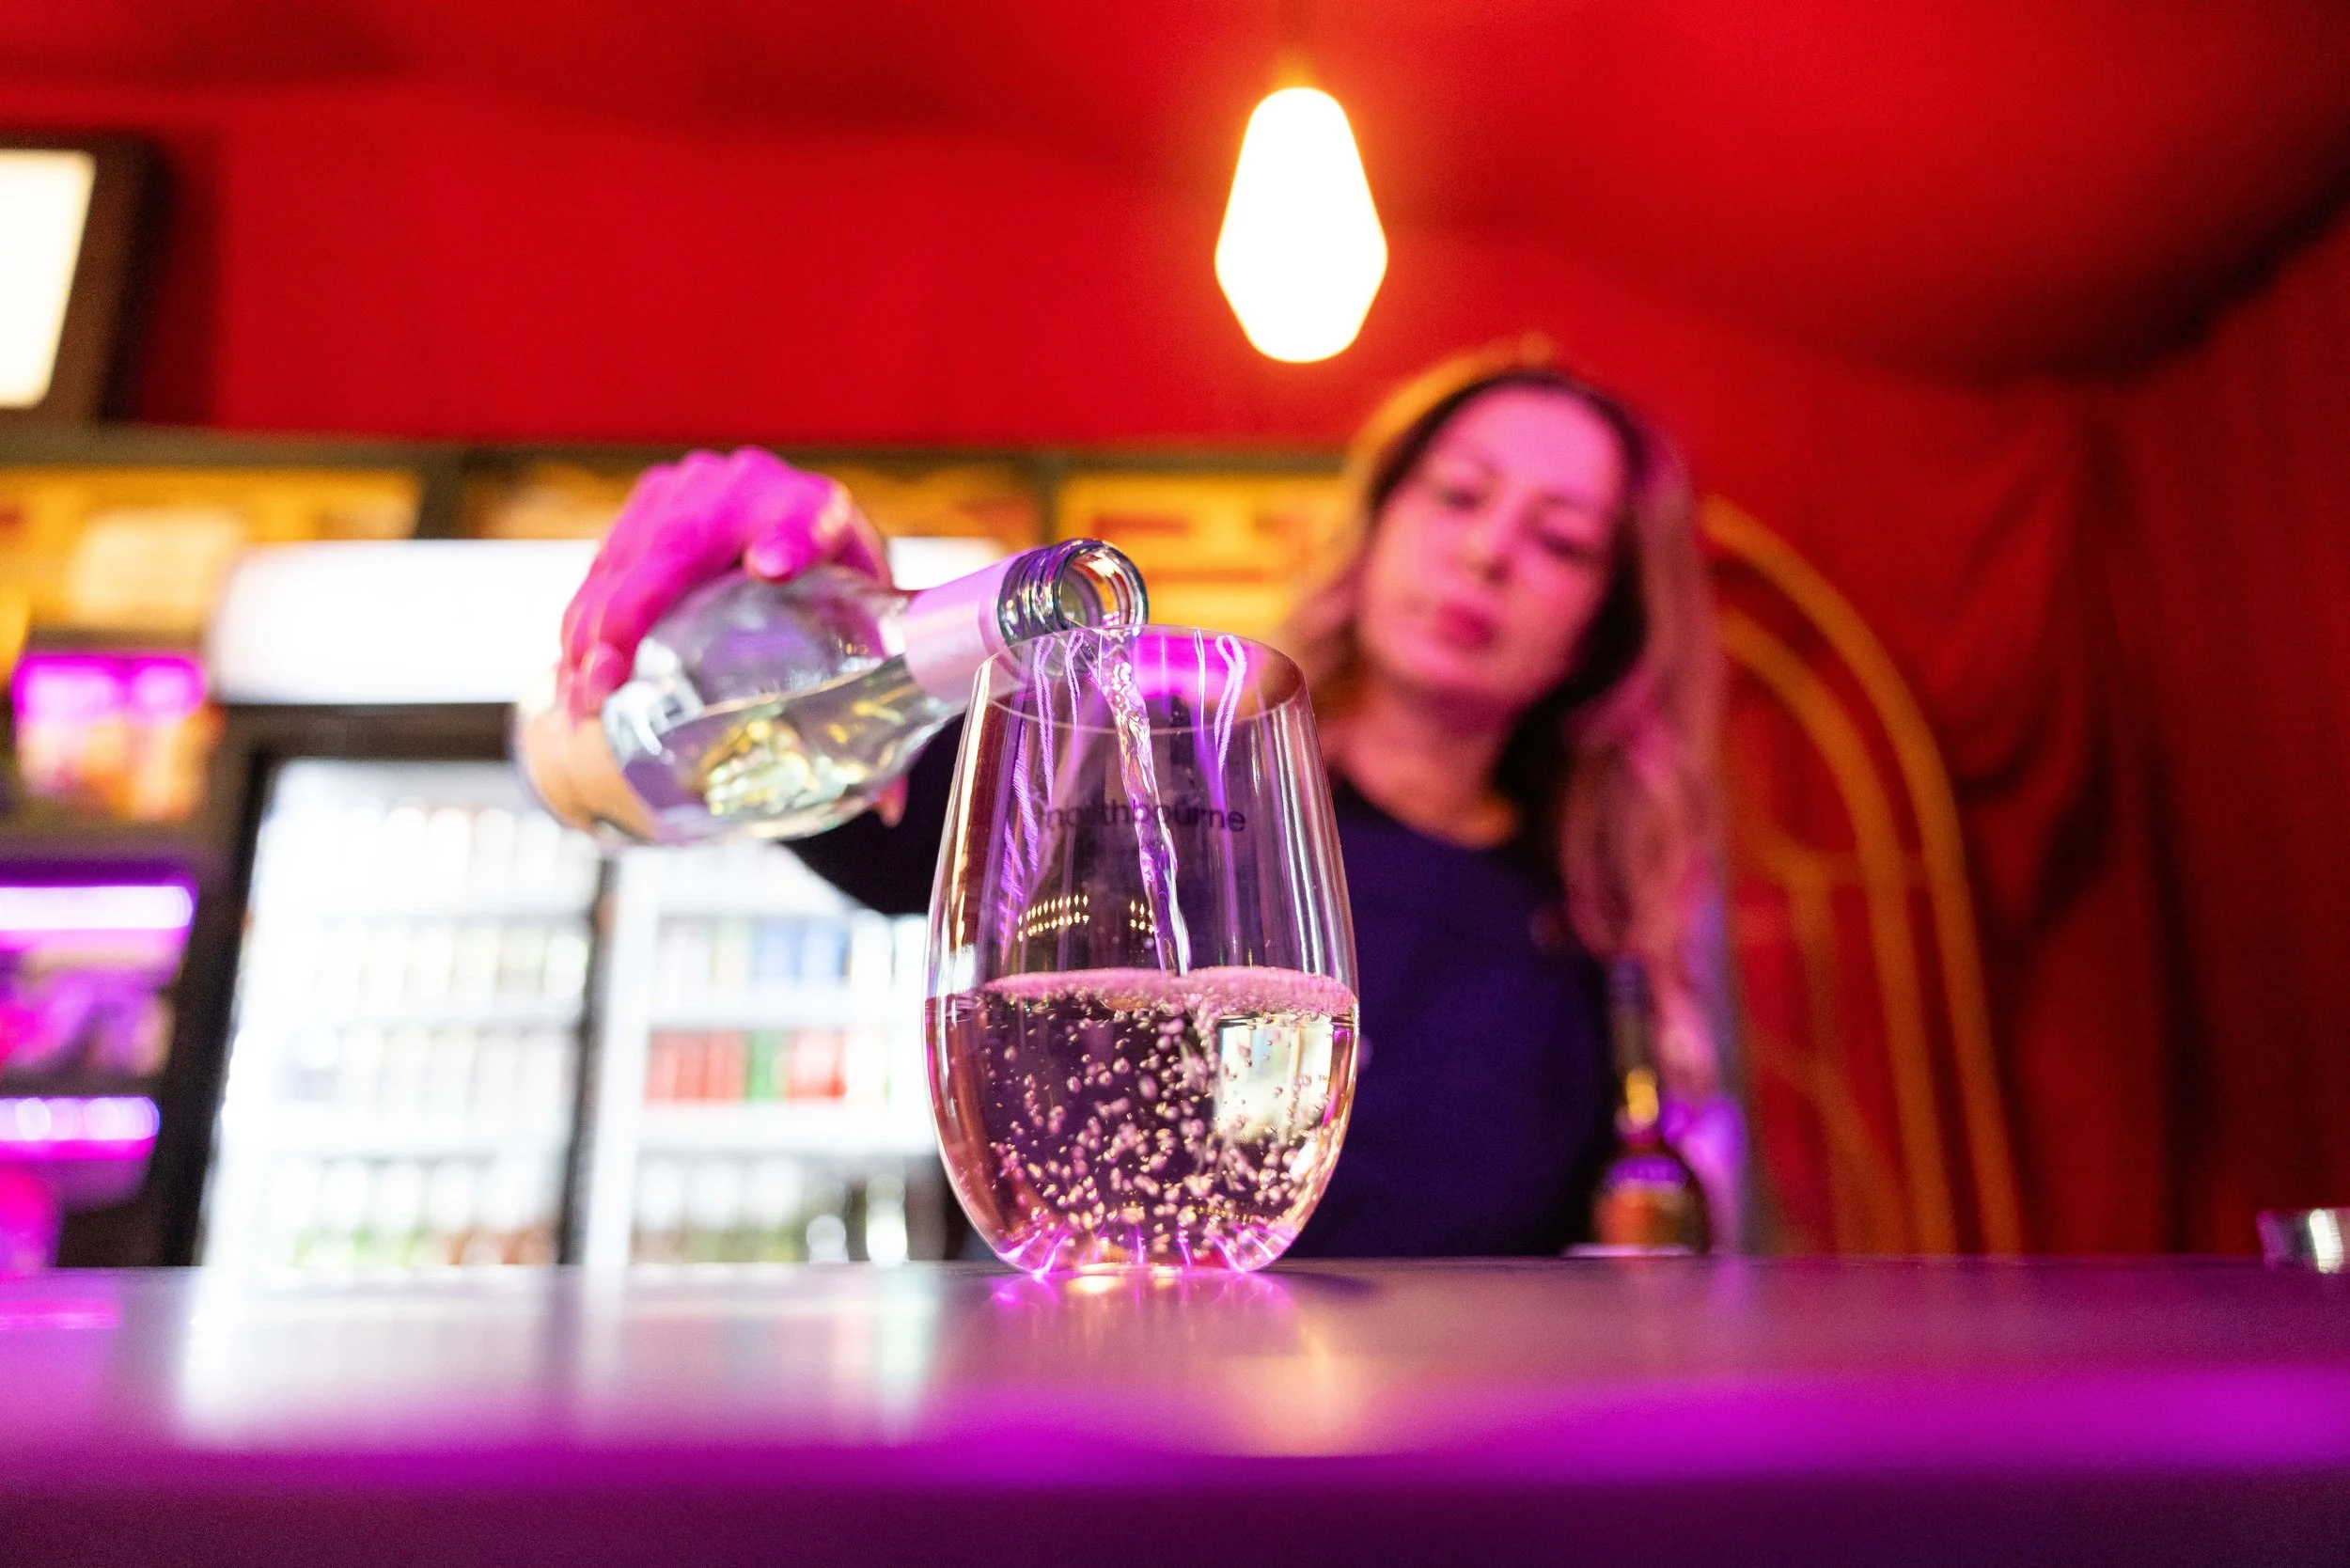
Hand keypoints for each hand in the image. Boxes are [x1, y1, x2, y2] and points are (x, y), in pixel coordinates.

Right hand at [557, 447, 889, 721]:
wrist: (804, 522)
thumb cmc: (837, 584)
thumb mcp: (862, 624)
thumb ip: (872, 702)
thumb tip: (886, 808)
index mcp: (818, 510)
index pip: (805, 521)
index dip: (787, 541)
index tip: (769, 566)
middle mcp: (745, 486)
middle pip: (679, 545)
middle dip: (635, 615)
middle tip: (608, 683)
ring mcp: (686, 491)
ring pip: (624, 557)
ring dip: (591, 629)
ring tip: (582, 698)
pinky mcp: (644, 507)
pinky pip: (601, 564)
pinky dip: (580, 623)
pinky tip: (569, 676)